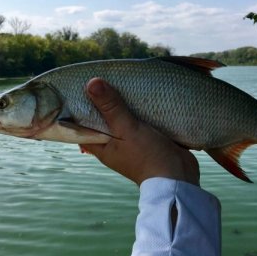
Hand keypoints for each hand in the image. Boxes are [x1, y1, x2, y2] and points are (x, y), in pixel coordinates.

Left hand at [79, 78, 199, 185]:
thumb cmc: (148, 156)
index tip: (78, 89)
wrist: (178, 177)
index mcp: (103, 147)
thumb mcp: (126, 129)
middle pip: (105, 120)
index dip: (78, 110)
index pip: (83, 127)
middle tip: (103, 78)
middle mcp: (116, 145)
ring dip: (125, 104)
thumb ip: (111, 107)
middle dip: (104, 102)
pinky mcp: (150, 139)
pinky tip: (142, 94)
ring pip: (124, 119)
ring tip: (122, 80)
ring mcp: (133, 143)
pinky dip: (141, 110)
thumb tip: (91, 83)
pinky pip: (142, 121)